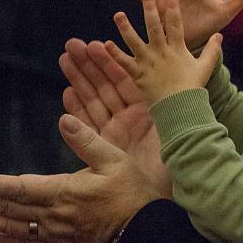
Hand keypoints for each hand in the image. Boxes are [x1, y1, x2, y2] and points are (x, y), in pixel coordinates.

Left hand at [0, 114, 161, 242]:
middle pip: (8, 207)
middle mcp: (54, 216)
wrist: (148, 233)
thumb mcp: (116, 161)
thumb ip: (88, 141)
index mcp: (64, 193)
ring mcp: (57, 232)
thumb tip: (64, 119)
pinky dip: (5, 240)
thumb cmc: (134, 195)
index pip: (19, 188)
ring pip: (12, 226)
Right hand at [60, 38, 171, 196]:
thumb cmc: (178, 164)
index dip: (111, 63)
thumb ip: (167, 107)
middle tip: (73, 44)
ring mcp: (116, 133)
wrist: (169, 198)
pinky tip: (67, 93)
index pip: (127, 82)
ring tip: (65, 58)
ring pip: (93, 102)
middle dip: (89, 66)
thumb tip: (171, 79)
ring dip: (78, 80)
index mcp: (149, 111)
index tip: (97, 44)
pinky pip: (87, 125)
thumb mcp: (173, 129)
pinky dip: (76, 110)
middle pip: (105, 87)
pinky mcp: (104, 148)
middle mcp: (130, 120)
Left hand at [106, 0, 222, 104]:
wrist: (181, 108)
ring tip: (119, 15)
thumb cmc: (193, 88)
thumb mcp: (206, 67)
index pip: (175, 24)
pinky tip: (106, 44)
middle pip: (154, 27)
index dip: (172, 8)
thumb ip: (213, 50)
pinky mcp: (138, 75)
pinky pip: (124, 62)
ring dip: (126, 28)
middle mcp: (162, 53)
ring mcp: (149, 63)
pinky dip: (115, 54)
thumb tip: (219, 35)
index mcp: (178, 49)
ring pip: (135, 42)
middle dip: (150, 10)